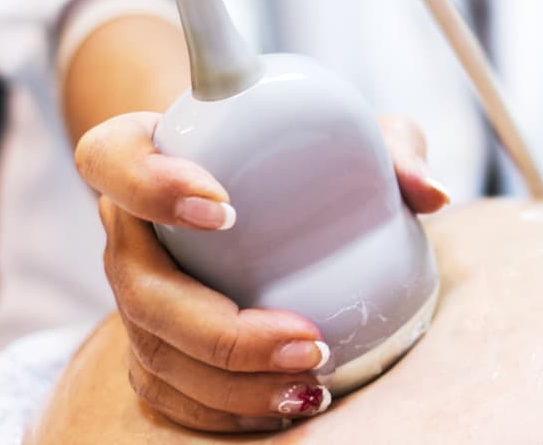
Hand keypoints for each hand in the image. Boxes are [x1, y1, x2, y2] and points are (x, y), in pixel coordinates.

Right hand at [75, 111, 450, 431]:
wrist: (271, 199)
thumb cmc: (305, 154)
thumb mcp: (351, 134)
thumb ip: (390, 146)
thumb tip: (430, 193)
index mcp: (149, 151)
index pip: (112, 158)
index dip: (151, 185)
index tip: (224, 207)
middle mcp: (130, 229)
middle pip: (138, 285)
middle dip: (220, 328)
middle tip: (307, 337)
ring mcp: (136, 295)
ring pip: (155, 351)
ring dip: (231, 382)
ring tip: (311, 381)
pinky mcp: (154, 348)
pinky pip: (170, 393)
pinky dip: (226, 409)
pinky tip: (288, 404)